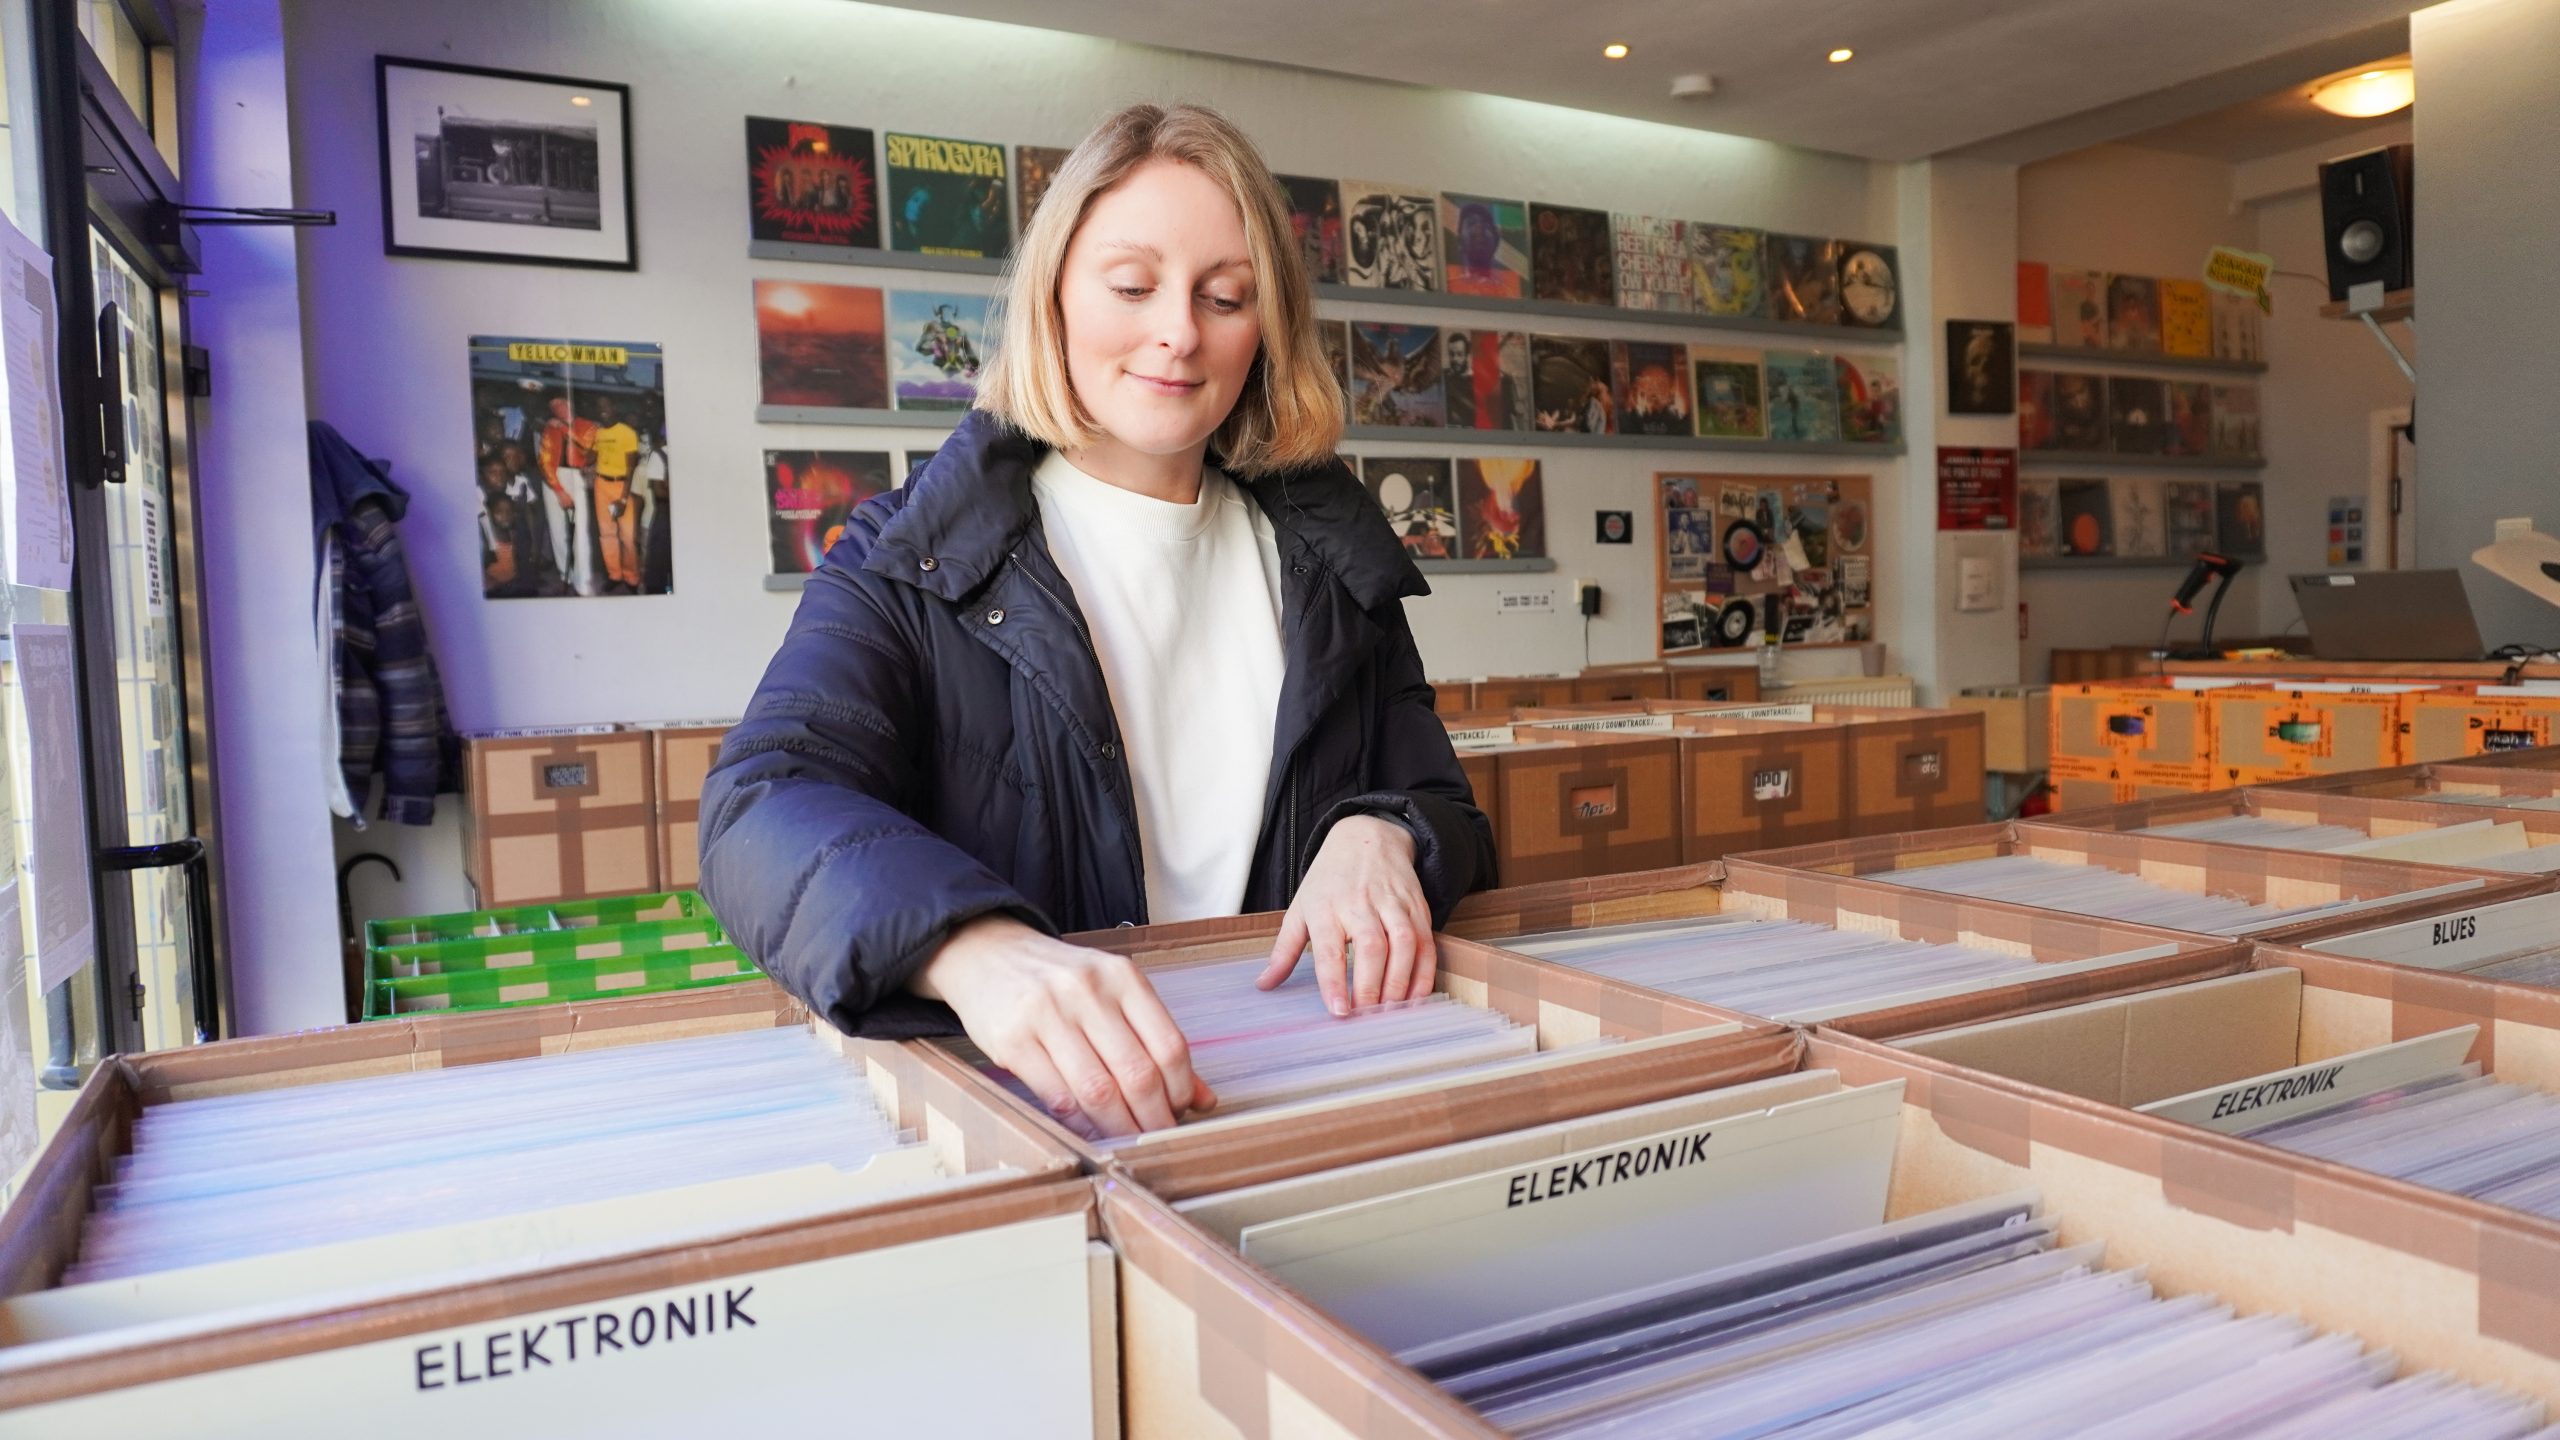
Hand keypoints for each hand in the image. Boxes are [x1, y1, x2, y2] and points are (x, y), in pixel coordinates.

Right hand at [913, 916, 1212, 1138]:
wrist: (987, 953)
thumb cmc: (1059, 981)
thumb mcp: (1112, 993)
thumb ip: (1155, 1041)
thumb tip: (1204, 1098)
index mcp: (1121, 977)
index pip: (1169, 1045)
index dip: (1182, 1089)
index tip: (1181, 1111)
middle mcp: (1086, 991)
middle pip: (1137, 1073)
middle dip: (1154, 1117)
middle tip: (1157, 1135)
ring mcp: (1046, 1014)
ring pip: (1098, 1090)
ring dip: (1119, 1126)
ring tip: (1128, 1138)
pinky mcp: (1012, 1040)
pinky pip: (1057, 1096)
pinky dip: (1080, 1122)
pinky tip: (1090, 1128)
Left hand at [1257, 815, 1436, 1014]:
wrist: (1368, 839)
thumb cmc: (1330, 880)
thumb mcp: (1300, 908)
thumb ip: (1284, 950)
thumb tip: (1264, 985)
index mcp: (1326, 907)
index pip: (1329, 949)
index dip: (1335, 982)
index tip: (1339, 1011)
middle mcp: (1360, 904)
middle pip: (1371, 947)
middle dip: (1371, 986)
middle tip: (1366, 1016)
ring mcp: (1393, 904)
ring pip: (1403, 944)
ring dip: (1400, 981)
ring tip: (1391, 1009)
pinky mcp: (1417, 907)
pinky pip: (1426, 943)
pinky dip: (1424, 972)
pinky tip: (1415, 996)